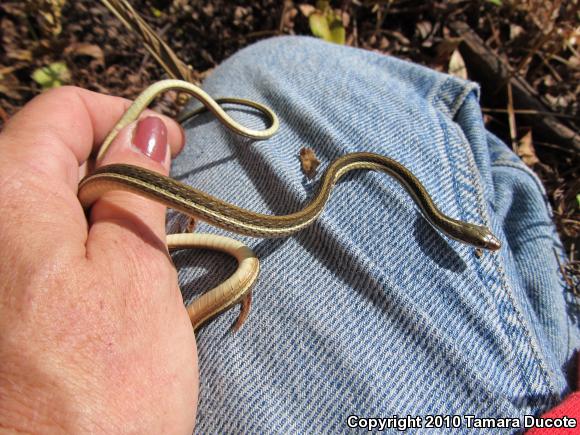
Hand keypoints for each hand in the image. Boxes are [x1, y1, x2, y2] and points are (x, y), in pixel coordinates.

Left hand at [0, 86, 197, 432]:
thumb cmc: (107, 387)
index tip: (170, 142)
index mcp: (5, 201)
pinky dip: (83, 244)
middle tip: (167, 203)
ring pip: (48, 204)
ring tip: (148, 246)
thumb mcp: (137, 270)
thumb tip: (143, 130)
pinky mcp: (3, 305)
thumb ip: (135, 188)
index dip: (122, 116)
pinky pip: (39, 246)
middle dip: (114, 165)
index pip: (58, 114)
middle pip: (47, 155)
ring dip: (103, 208)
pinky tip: (114, 278)